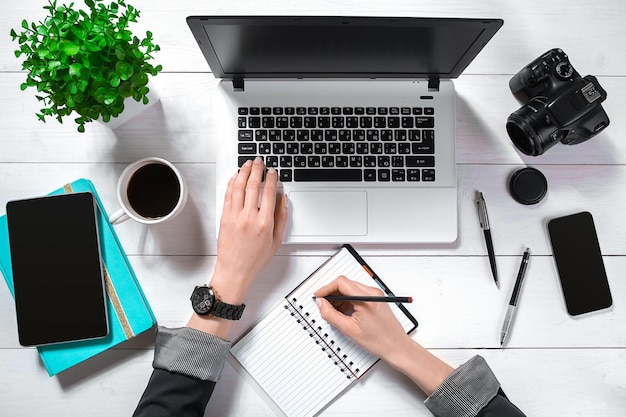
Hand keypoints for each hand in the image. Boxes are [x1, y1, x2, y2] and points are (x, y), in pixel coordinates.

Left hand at [188, 157, 287, 337]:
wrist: (235, 271)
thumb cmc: (255, 259)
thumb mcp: (276, 241)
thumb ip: (282, 218)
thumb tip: (284, 200)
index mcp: (265, 223)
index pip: (269, 193)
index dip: (271, 178)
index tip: (272, 172)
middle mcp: (249, 217)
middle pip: (253, 186)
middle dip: (256, 170)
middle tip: (259, 162)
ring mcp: (235, 216)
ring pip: (238, 187)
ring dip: (243, 173)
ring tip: (247, 165)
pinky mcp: (224, 218)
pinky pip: (228, 196)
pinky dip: (231, 184)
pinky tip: (234, 178)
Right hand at [315, 276, 453, 394]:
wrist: (397, 347)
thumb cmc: (380, 341)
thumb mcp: (349, 329)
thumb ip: (331, 314)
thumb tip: (321, 304)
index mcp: (366, 298)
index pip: (341, 282)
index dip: (326, 289)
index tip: (318, 296)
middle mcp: (372, 293)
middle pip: (345, 284)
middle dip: (332, 294)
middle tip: (324, 306)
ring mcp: (375, 295)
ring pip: (350, 289)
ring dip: (339, 299)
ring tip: (335, 314)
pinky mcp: (375, 299)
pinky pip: (356, 295)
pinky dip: (347, 302)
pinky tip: (344, 314)